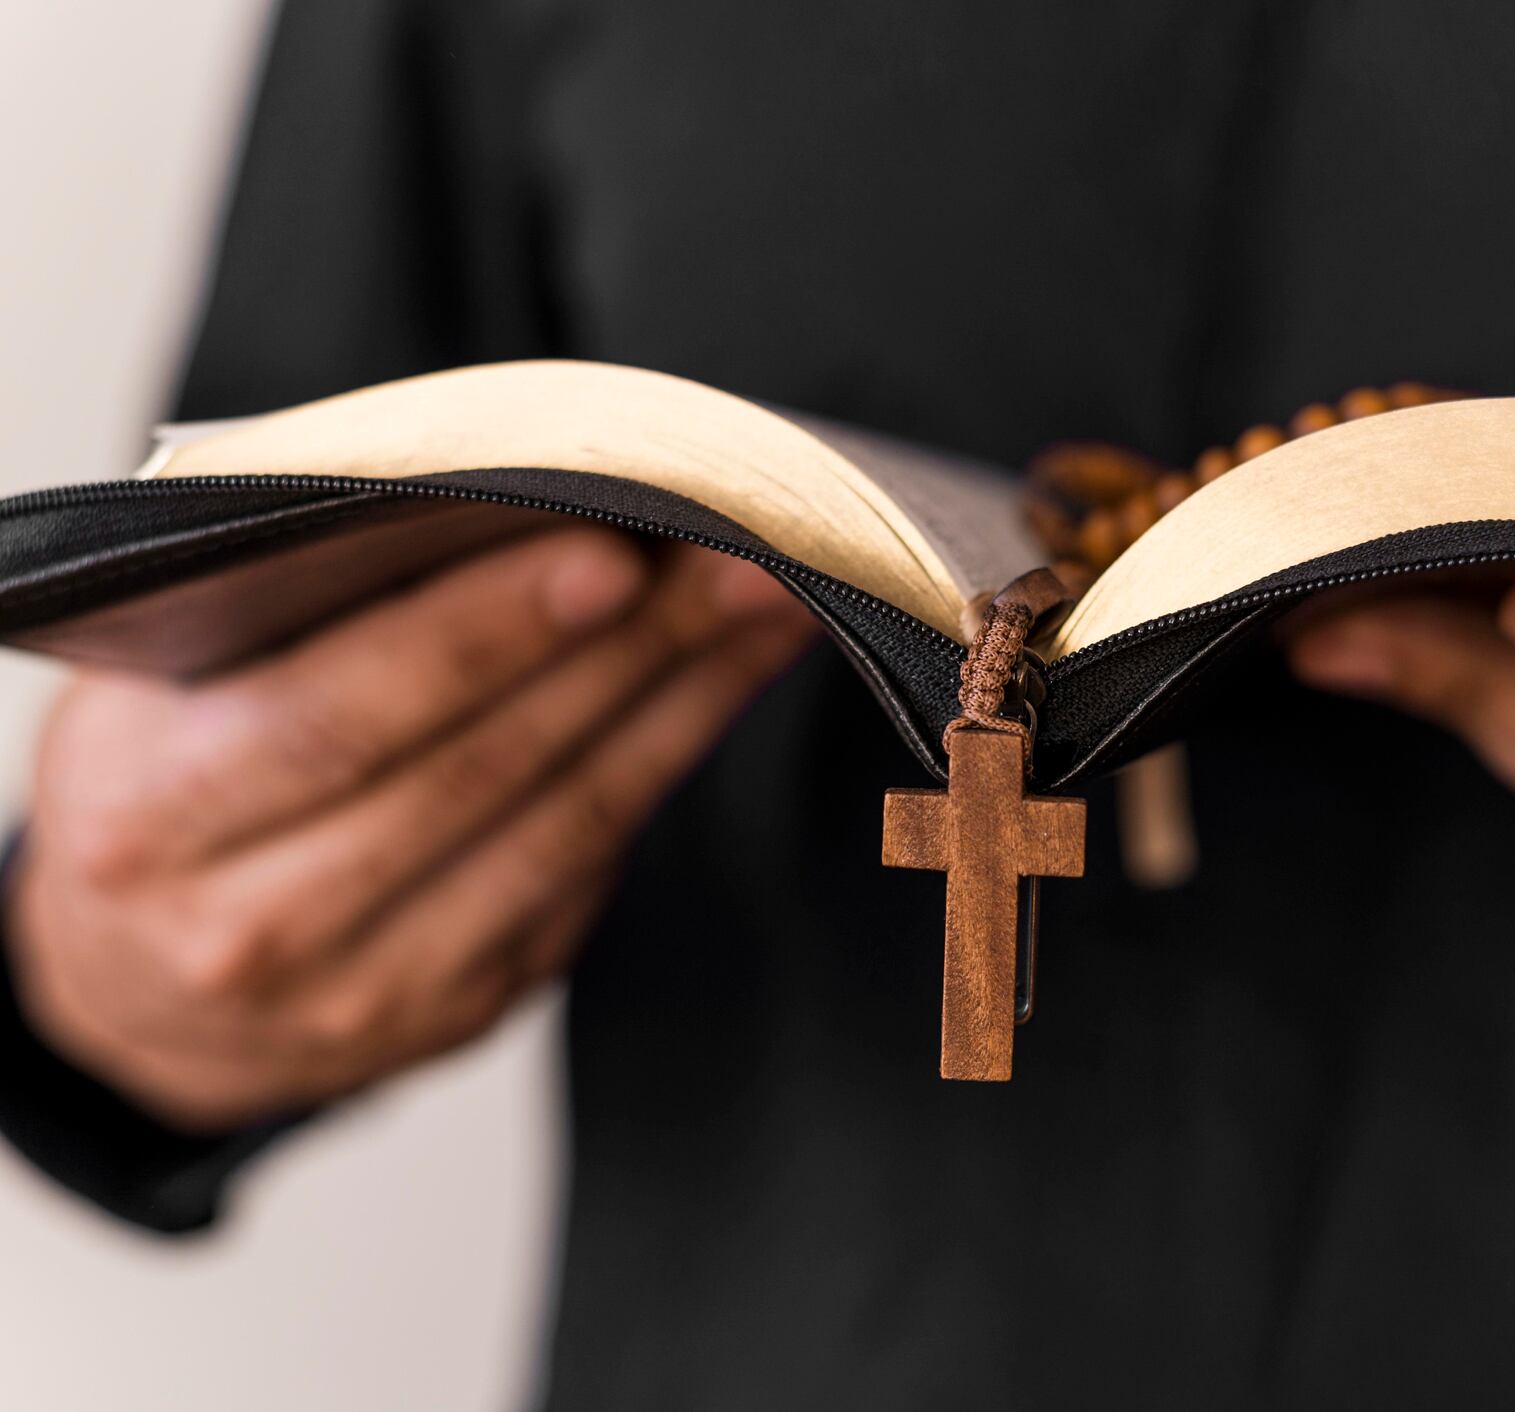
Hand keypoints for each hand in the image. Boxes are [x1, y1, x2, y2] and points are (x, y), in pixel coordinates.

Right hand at [5, 529, 814, 1131]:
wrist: (138, 998)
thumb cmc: (157, 796)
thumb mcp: (155, 696)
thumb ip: (287, 617)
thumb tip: (490, 504)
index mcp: (155, 819)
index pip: (341, 713)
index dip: (485, 636)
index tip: (609, 556)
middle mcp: (259, 924)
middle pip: (484, 768)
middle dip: (630, 650)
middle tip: (736, 555)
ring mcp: (372, 986)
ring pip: (563, 825)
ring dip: (683, 702)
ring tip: (766, 604)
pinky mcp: (467, 1004)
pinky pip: (589, 871)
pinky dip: (666, 764)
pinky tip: (721, 684)